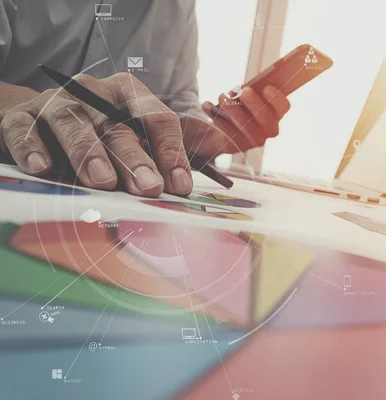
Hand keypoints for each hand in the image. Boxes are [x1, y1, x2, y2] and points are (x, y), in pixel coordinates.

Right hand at [0, 73, 191, 196]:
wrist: (43, 120)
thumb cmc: (102, 131)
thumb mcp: (138, 131)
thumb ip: (176, 142)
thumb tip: (219, 144)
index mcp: (129, 94)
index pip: (157, 119)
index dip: (171, 152)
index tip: (181, 186)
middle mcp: (94, 93)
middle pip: (117, 125)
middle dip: (134, 157)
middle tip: (148, 187)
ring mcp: (56, 103)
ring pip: (73, 124)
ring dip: (89, 153)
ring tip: (102, 181)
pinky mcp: (21, 117)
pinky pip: (24, 130)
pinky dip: (33, 148)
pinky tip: (43, 169)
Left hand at [190, 85, 289, 157]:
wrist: (225, 129)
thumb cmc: (240, 107)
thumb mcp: (248, 97)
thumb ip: (252, 90)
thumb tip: (244, 87)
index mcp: (276, 113)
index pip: (283, 106)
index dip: (276, 98)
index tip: (265, 87)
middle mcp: (269, 129)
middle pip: (264, 117)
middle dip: (253, 103)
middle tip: (242, 91)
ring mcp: (254, 140)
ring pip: (245, 125)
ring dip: (232, 108)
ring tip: (222, 96)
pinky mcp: (238, 146)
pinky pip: (227, 132)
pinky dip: (215, 116)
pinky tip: (207, 105)